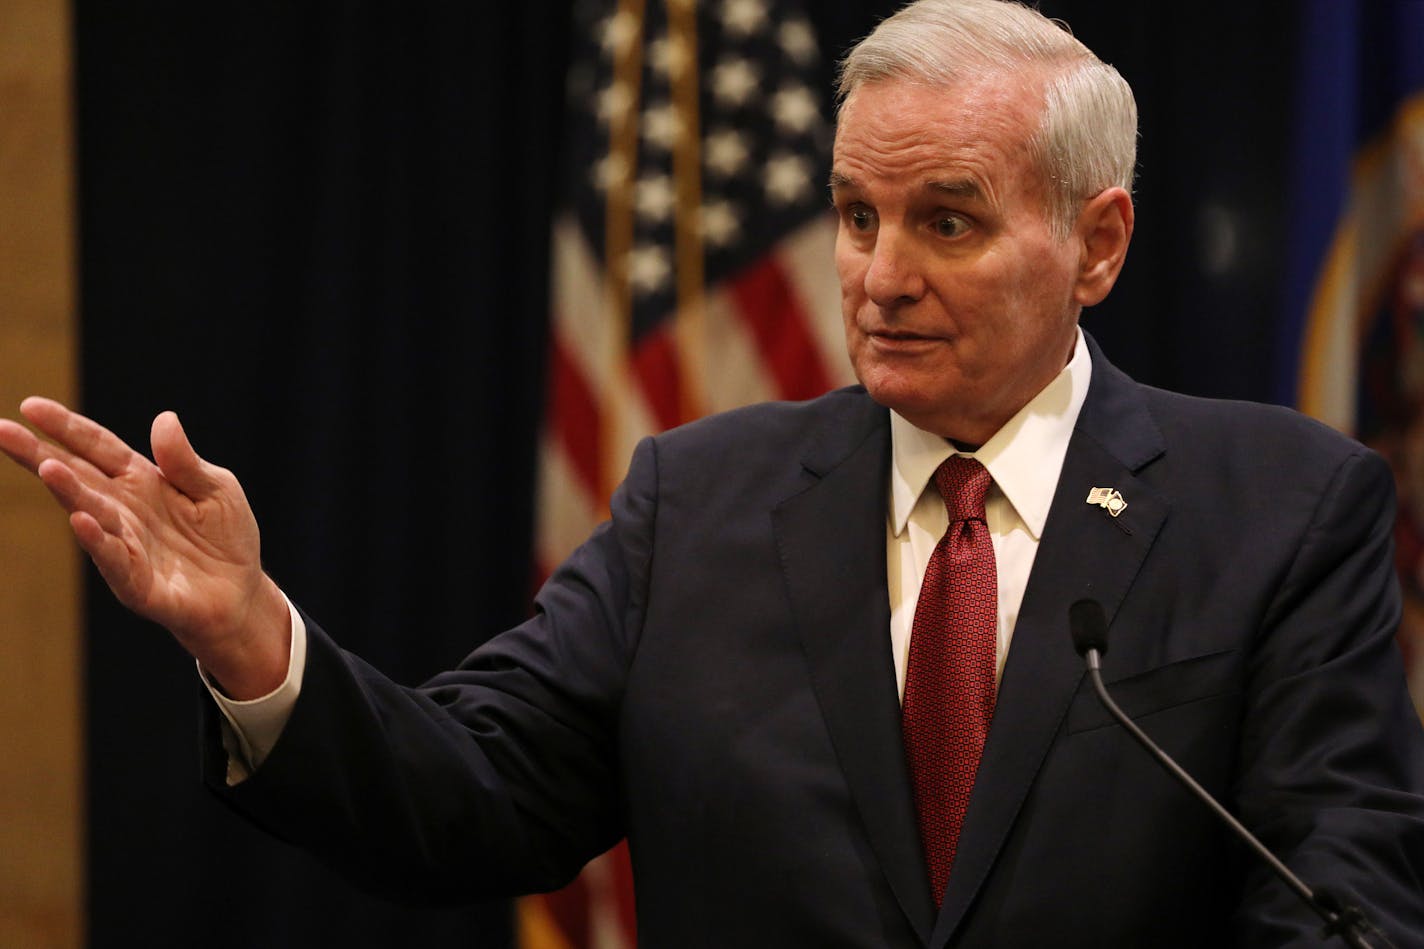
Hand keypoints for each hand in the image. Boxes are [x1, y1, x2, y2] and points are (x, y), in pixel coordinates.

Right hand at [0, 397, 289, 697]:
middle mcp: (124, 510)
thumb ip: (185, 461)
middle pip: (78, 476)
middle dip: (40, 455)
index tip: (29, 405)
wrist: (240, 593)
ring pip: (91, 514)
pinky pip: (115, 559)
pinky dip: (98, 541)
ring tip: (47, 467)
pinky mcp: (137, 583)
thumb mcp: (216, 488)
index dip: (66, 428)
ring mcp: (125, 545)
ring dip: (68, 492)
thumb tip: (164, 418)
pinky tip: (81, 521)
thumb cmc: (225, 537)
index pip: (97, 447)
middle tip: (2, 431)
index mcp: (140, 481)